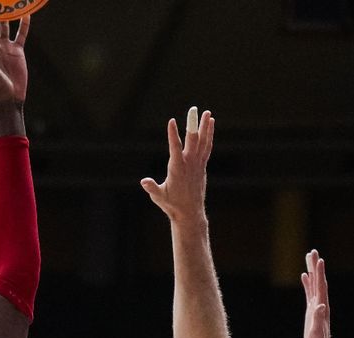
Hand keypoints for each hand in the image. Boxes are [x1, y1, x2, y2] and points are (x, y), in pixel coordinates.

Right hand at [140, 107, 214, 222]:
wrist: (189, 213)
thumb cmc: (172, 205)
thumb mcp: (159, 197)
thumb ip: (152, 188)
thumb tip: (144, 181)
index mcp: (177, 169)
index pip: (175, 148)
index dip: (173, 134)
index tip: (172, 121)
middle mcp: (189, 164)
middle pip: (192, 140)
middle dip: (192, 124)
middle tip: (193, 109)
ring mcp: (198, 164)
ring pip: (203, 142)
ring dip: (205, 127)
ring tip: (207, 113)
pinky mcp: (202, 166)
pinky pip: (206, 148)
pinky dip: (209, 136)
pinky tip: (210, 126)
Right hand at [301, 249, 333, 337]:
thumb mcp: (316, 336)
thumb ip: (318, 321)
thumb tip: (320, 305)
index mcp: (321, 310)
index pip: (321, 288)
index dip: (319, 274)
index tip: (319, 259)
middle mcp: (320, 306)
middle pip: (319, 282)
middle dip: (315, 267)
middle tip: (312, 251)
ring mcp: (316, 308)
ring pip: (314, 285)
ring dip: (312, 272)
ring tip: (308, 258)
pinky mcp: (311, 312)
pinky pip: (309, 293)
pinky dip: (308, 283)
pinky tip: (304, 276)